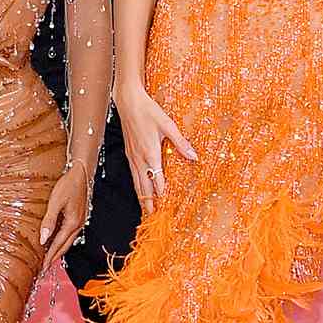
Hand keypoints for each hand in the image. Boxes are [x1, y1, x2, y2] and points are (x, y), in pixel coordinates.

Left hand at [38, 162, 94, 266]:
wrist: (81, 173)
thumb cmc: (67, 185)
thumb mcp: (55, 202)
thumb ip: (49, 221)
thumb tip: (42, 239)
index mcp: (72, 223)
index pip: (58, 245)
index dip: (49, 257)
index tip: (42, 267)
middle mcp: (78, 225)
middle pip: (64, 247)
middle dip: (54, 258)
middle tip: (44, 268)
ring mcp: (80, 221)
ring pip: (67, 241)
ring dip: (58, 250)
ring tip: (48, 258)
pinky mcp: (79, 217)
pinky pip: (69, 234)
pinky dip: (62, 241)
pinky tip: (55, 241)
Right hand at [116, 78, 196, 210]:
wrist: (128, 102)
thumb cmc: (149, 111)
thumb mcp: (169, 125)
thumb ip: (181, 143)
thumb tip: (194, 157)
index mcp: (151, 155)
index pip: (157, 183)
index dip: (162, 197)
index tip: (167, 210)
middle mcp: (140, 160)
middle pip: (144, 189)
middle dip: (149, 204)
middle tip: (154, 219)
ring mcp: (132, 158)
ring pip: (136, 184)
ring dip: (142, 198)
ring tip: (147, 211)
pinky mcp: (128, 154)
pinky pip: (133, 176)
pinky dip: (137, 187)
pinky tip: (140, 190)